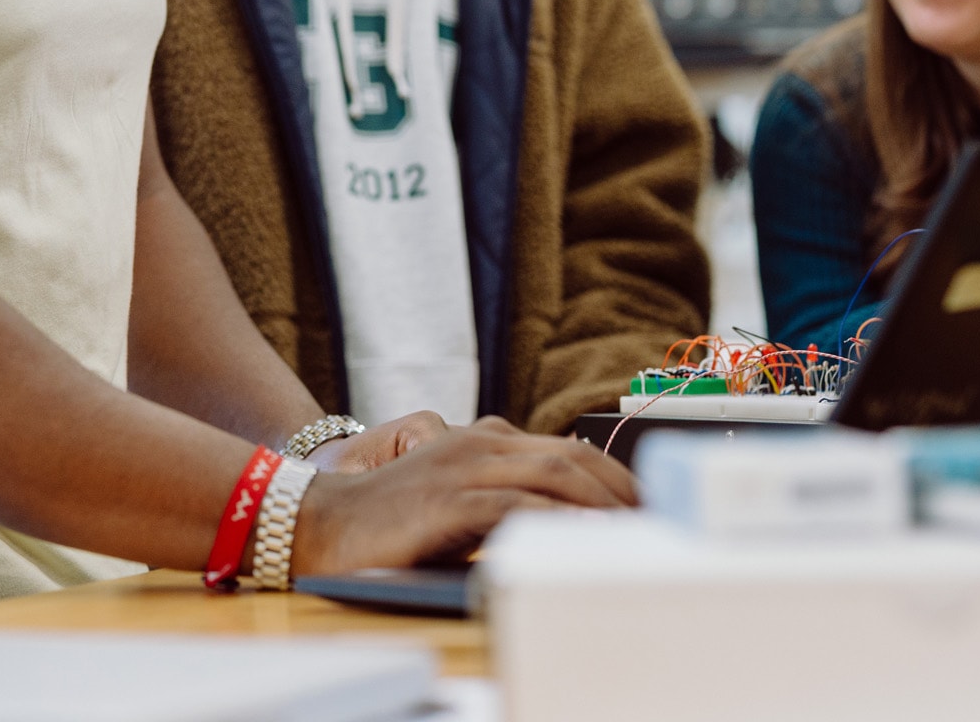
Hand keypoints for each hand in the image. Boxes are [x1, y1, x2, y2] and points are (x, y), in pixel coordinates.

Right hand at [288, 417, 636, 577]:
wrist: (322, 523)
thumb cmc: (391, 521)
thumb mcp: (456, 497)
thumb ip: (503, 498)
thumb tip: (564, 525)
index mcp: (484, 438)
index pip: (567, 449)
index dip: (614, 477)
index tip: (646, 507)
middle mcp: (480, 442)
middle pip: (572, 457)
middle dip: (622, 490)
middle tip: (657, 524)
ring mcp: (466, 468)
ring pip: (555, 475)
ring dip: (603, 506)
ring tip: (636, 535)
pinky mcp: (451, 500)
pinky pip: (519, 507)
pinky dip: (560, 522)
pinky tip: (583, 541)